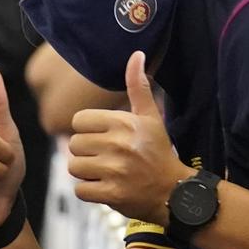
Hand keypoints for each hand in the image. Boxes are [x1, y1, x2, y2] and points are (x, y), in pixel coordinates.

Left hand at [67, 52, 194, 224]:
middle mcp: (118, 145)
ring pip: (74, 167)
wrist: (175, 193)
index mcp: (124, 123)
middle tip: (106, 158)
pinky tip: (106, 187)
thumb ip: (138, 87)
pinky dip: (89, 191)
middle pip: (73, 144)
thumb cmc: (158, 152)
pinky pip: (80, 190)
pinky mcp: (112, 194)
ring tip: (105, 172)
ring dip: (86, 173)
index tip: (103, 139)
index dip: (88, 131)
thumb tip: (137, 55)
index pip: (79, 121)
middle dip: (86, 153)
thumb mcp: (151, 117)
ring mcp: (115, 171)